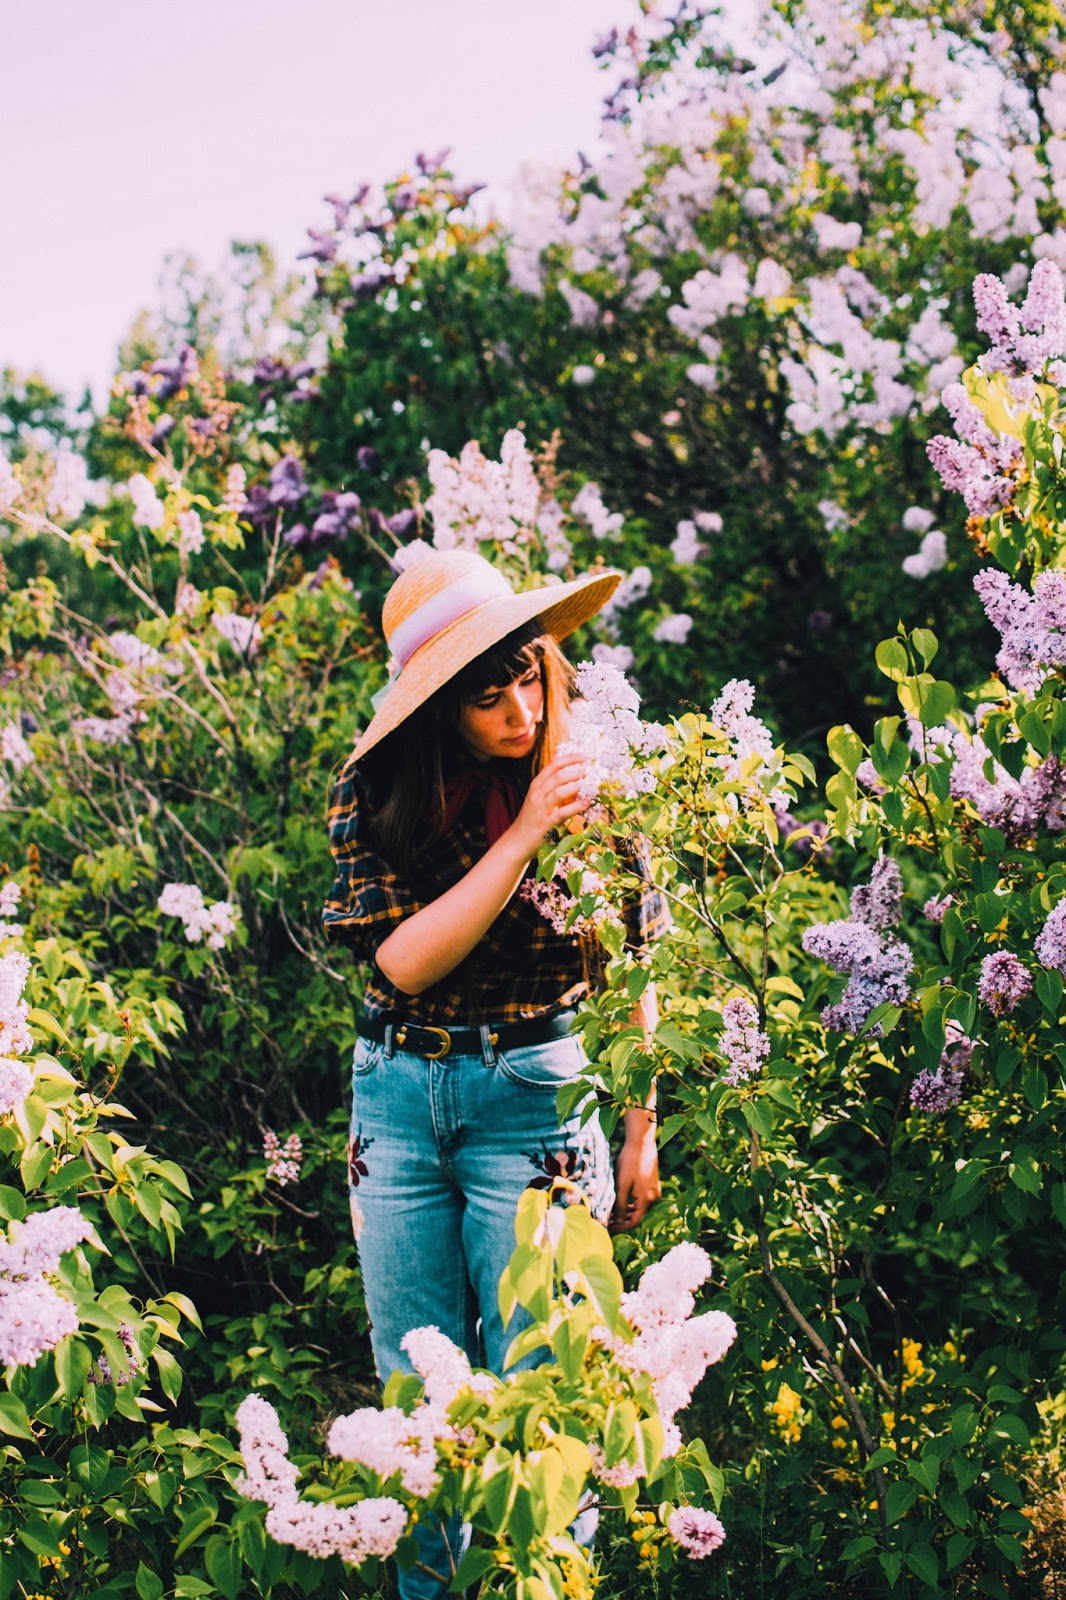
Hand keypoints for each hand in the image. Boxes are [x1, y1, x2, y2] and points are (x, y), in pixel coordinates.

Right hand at [509, 753, 587, 857]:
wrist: (517, 841)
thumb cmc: (531, 819)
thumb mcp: (539, 799)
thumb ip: (553, 788)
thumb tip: (576, 781)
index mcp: (536, 785)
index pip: (553, 766)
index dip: (570, 759)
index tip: (584, 757)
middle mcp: (537, 794)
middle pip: (557, 776)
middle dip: (575, 772)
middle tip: (588, 772)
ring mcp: (541, 808)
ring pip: (559, 791)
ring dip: (575, 786)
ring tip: (587, 785)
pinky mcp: (546, 823)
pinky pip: (563, 813)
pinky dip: (576, 807)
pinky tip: (586, 803)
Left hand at [610, 1111, 660, 1233]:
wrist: (642, 1142)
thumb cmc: (630, 1162)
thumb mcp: (622, 1184)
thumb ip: (621, 1204)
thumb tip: (617, 1221)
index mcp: (646, 1200)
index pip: (634, 1221)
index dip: (620, 1227)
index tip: (608, 1227)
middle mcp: (653, 1198)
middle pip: (638, 1216)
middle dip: (622, 1220)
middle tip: (607, 1220)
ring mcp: (654, 1191)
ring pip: (640, 1208)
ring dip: (627, 1212)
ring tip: (612, 1212)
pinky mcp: (653, 1185)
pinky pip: (642, 1199)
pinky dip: (632, 1203)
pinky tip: (621, 1201)